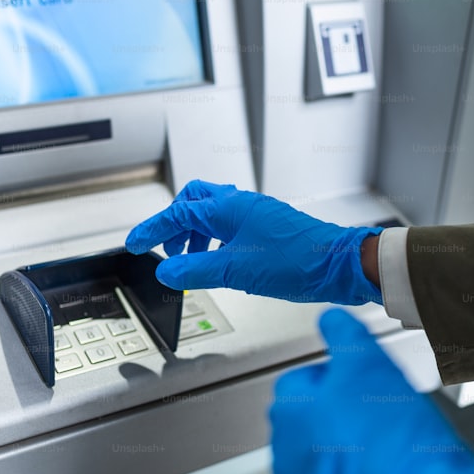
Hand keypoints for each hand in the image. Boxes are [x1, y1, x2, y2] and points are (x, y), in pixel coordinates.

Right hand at [126, 180, 382, 304]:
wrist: (339, 265)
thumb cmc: (299, 261)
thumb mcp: (237, 270)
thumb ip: (196, 270)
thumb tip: (166, 271)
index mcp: (229, 208)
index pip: (178, 213)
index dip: (152, 229)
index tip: (134, 243)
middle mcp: (242, 205)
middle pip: (194, 202)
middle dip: (174, 225)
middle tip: (165, 250)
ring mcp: (257, 215)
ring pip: (214, 215)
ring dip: (195, 236)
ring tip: (191, 263)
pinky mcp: (270, 229)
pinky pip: (231, 227)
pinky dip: (215, 242)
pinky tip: (220, 262)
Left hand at [269, 309, 473, 473]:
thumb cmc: (392, 438)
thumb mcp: (370, 364)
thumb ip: (344, 337)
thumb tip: (331, 319)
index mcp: (289, 410)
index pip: (300, 382)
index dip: (336, 380)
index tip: (360, 384)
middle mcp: (283, 454)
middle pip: (304, 426)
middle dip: (333, 420)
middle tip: (374, 420)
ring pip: (315, 467)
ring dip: (338, 459)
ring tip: (379, 456)